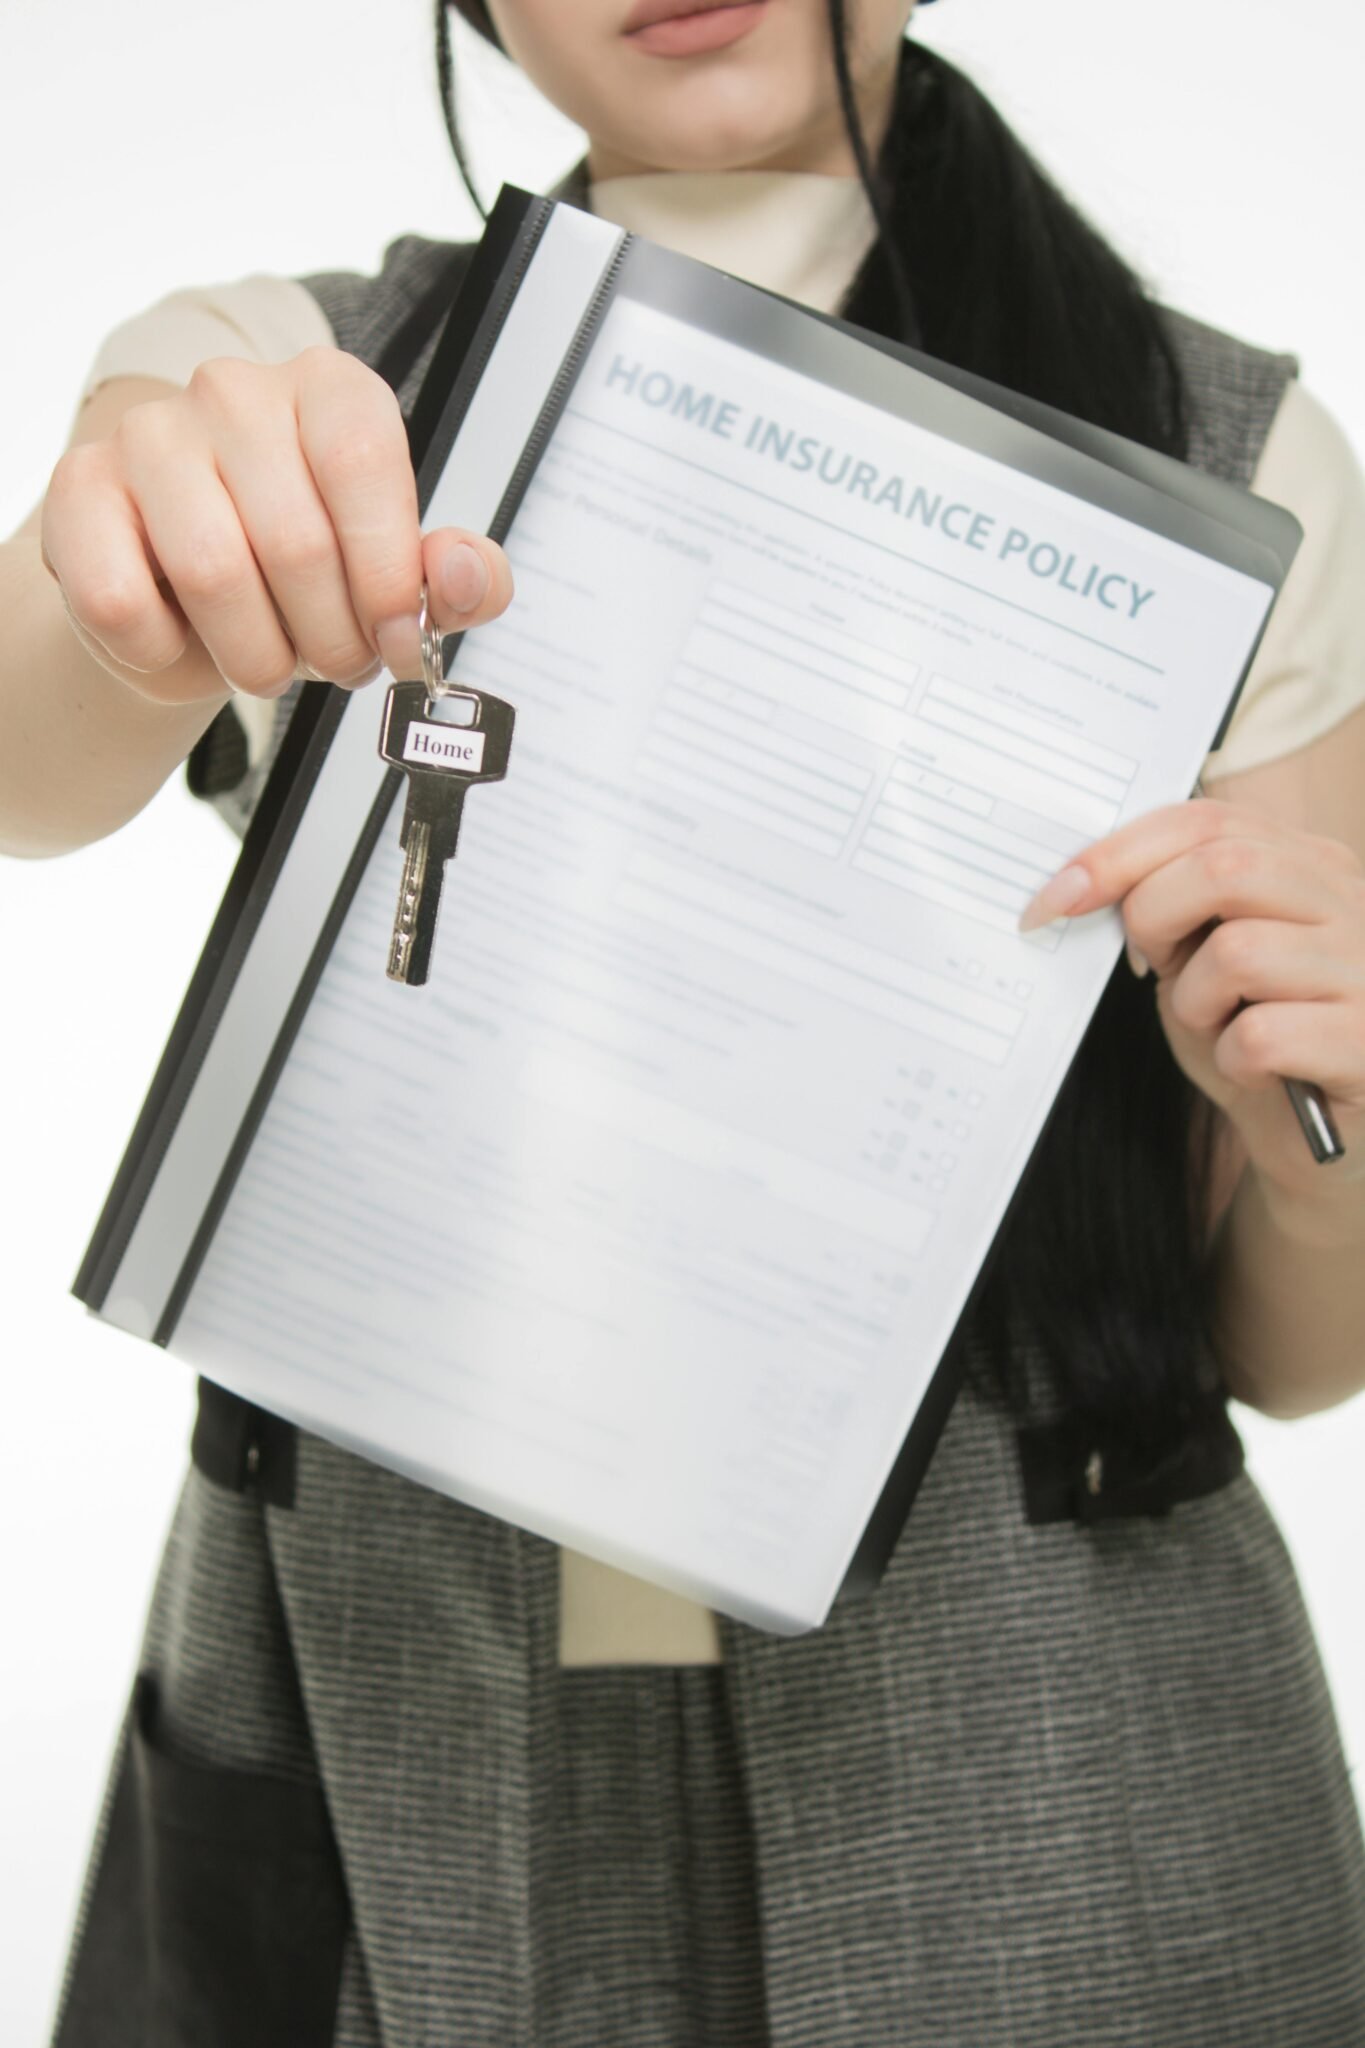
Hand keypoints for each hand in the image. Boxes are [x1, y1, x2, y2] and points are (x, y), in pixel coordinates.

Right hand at [39, 348, 512, 705]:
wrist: (188, 601)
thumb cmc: (301, 581)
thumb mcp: (396, 582)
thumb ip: (456, 581)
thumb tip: (465, 578)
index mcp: (329, 391)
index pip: (363, 463)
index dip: (386, 575)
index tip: (397, 640)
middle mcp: (236, 391)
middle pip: (295, 539)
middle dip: (328, 638)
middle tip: (334, 663)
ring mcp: (150, 434)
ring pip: (212, 572)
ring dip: (253, 654)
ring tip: (266, 659)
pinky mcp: (82, 490)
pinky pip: (122, 599)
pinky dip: (162, 649)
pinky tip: (180, 637)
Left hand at [1018, 797, 1364, 1203]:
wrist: (1325, 1142)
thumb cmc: (1259, 1040)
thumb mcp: (1201, 961)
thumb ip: (1167, 910)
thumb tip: (1083, 881)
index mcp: (1311, 865)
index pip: (1206, 821)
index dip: (1118, 855)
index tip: (1056, 898)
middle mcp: (1355, 903)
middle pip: (1224, 866)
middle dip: (1154, 918)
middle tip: (1153, 969)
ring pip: (1240, 952)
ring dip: (1198, 1002)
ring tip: (1220, 1026)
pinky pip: (1263, 1034)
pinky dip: (1234, 1060)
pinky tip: (1256, 1070)